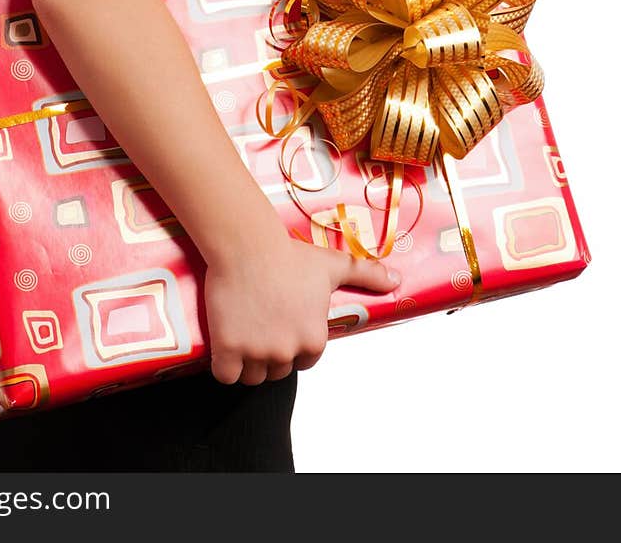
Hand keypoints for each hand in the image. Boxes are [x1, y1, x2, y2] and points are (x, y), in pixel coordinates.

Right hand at [204, 227, 400, 385]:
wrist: (247, 243)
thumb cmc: (290, 254)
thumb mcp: (334, 265)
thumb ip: (367, 275)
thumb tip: (397, 280)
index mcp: (313, 339)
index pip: (305, 361)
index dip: (293, 346)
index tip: (282, 326)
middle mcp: (287, 351)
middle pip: (277, 371)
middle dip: (270, 354)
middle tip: (260, 326)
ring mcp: (256, 352)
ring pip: (252, 376)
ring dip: (246, 363)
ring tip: (243, 334)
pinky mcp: (228, 349)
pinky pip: (225, 375)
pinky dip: (223, 366)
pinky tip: (224, 347)